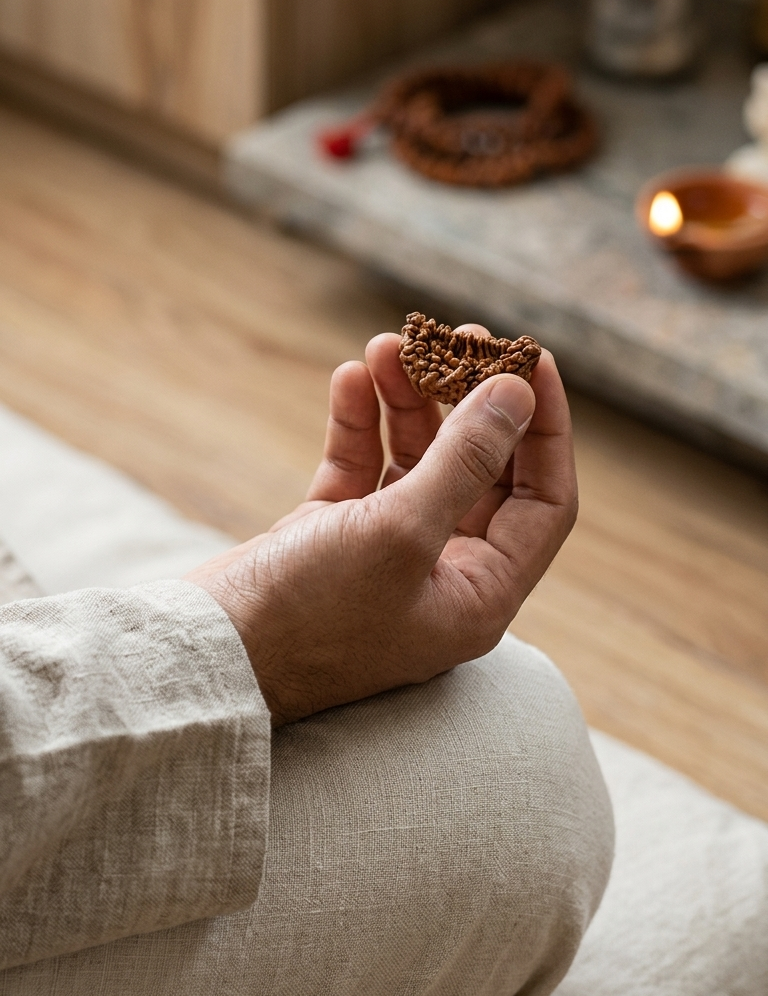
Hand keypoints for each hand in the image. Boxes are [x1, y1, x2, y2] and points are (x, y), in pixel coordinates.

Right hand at [187, 327, 576, 725]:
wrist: (201, 657)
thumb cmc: (308, 615)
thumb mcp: (399, 532)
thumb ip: (464, 461)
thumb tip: (518, 396)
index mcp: (479, 596)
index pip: (542, 501)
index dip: (544, 429)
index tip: (532, 359)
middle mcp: (441, 577)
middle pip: (480, 472)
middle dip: (468, 403)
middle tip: (456, 338)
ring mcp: (385, 557)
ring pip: (417, 463)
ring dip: (407, 401)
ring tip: (386, 345)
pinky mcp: (331, 539)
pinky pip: (361, 470)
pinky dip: (359, 425)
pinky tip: (349, 378)